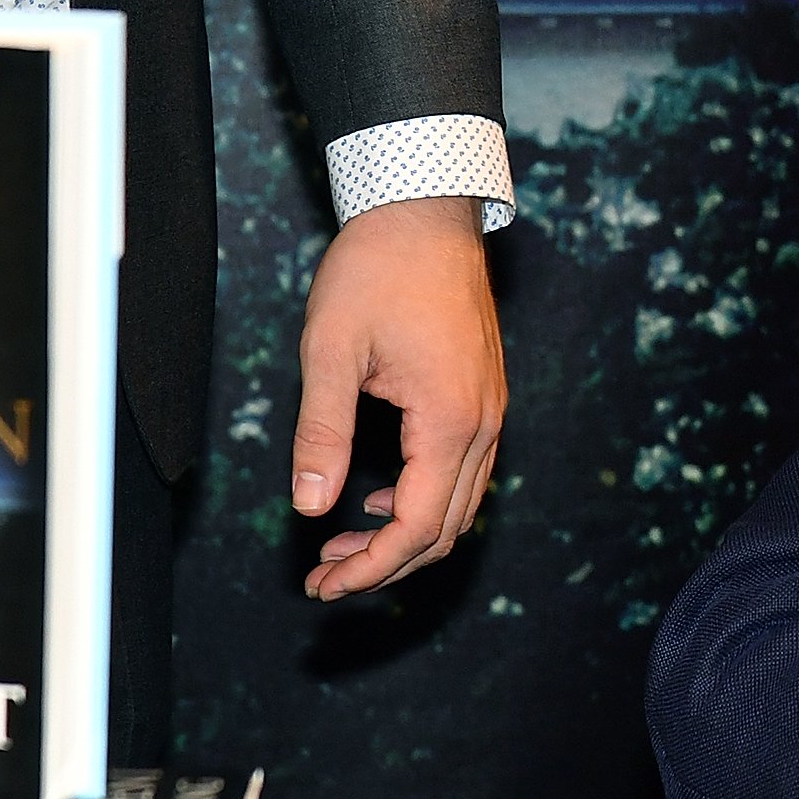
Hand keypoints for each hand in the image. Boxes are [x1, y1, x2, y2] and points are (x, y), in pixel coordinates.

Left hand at [291, 195, 506, 599]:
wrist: (426, 212)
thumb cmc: (376, 271)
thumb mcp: (330, 351)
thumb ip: (321, 433)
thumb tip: (309, 506)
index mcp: (448, 420)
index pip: (416, 526)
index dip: (369, 568)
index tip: (321, 585)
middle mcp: (482, 423)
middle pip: (445, 529)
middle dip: (384, 566)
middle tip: (322, 579)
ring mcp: (490, 410)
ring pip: (459, 506)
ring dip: (404, 537)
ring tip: (340, 547)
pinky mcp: (484, 396)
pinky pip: (464, 472)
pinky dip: (424, 502)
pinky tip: (379, 498)